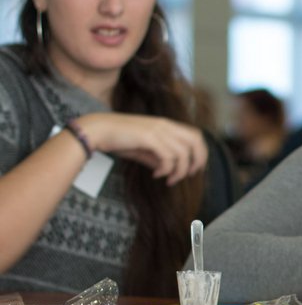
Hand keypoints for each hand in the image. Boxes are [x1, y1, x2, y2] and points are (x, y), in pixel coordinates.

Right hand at [74, 113, 207, 185]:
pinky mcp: (149, 138)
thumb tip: (168, 170)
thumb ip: (157, 157)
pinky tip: (156, 175)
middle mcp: (166, 125)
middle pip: (196, 141)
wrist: (98, 130)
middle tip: (189, 175)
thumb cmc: (119, 138)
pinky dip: (166, 169)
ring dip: (179, 171)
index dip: (201, 152)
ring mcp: (158, 130)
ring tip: (169, 180)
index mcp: (167, 125)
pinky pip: (168, 157)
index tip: (195, 168)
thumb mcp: (143, 149)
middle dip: (198, 160)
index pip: (195, 135)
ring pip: (183, 153)